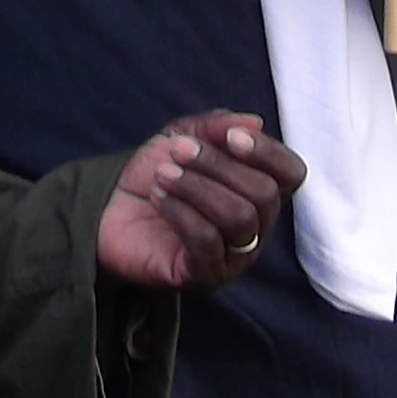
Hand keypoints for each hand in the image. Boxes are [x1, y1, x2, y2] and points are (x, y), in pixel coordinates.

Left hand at [95, 113, 306, 291]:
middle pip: (263, 194)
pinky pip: (206, 241)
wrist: (106, 210)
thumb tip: (253, 122)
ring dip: (197, 187)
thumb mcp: (181, 136)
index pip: (290, 174)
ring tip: (163, 175)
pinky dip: (180, 211)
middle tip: (177, 151)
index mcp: (257, 190)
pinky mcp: (204, 275)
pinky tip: (158, 197)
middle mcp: (255, 226)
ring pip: (239, 218)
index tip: (229, 137)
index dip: (267, 152)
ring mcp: (233, 256)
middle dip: (218, 165)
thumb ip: (216, 127)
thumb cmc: (153, 174)